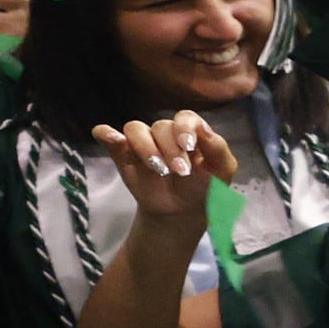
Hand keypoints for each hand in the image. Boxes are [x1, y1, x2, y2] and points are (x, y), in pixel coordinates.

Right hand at [89, 109, 235, 225]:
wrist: (182, 211)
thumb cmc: (205, 187)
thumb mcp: (222, 170)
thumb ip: (217, 148)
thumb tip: (202, 128)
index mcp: (190, 131)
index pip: (185, 117)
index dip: (185, 128)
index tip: (188, 147)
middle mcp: (165, 133)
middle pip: (161, 126)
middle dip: (171, 149)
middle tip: (180, 171)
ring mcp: (142, 142)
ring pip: (135, 129)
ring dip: (146, 148)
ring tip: (158, 169)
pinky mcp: (122, 153)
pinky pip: (106, 134)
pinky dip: (107, 134)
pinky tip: (114, 140)